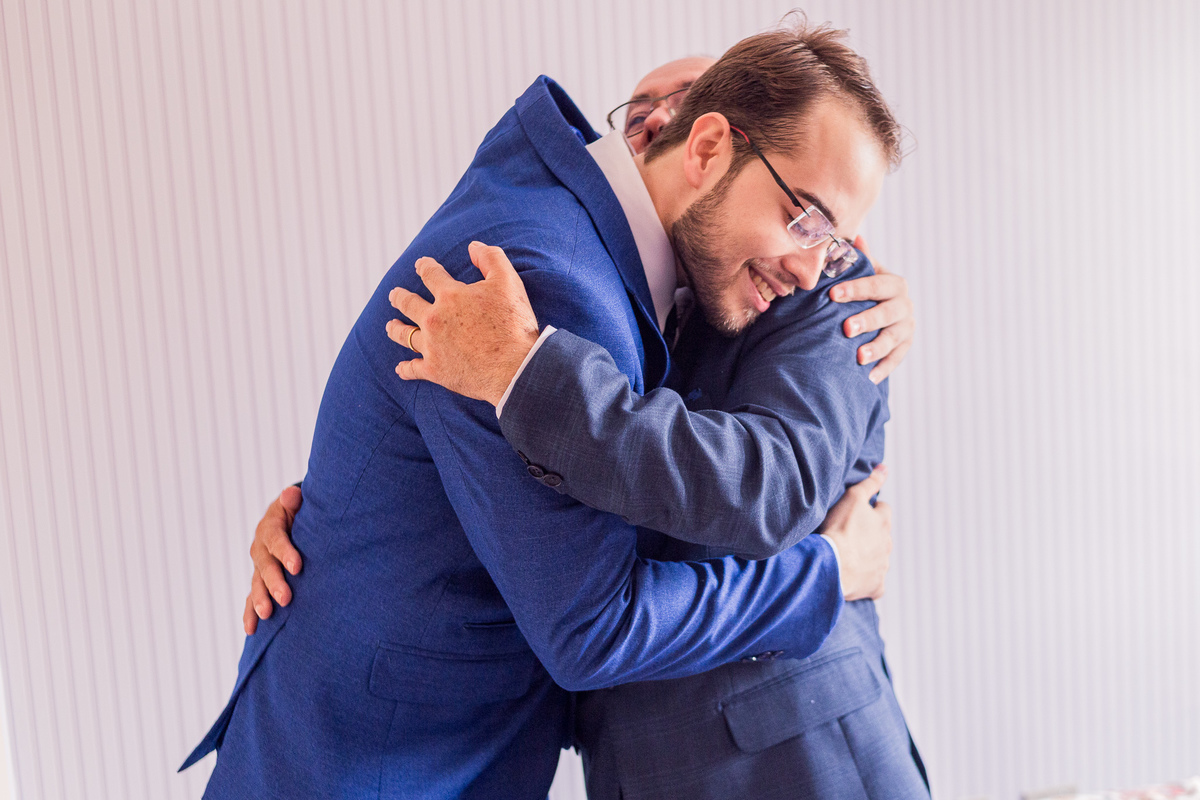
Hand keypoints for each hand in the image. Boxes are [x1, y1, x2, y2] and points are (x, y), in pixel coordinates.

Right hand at [242, 485, 303, 634]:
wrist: (291, 519)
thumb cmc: (301, 511)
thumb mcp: (298, 503)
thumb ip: (294, 501)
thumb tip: (292, 494)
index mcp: (270, 527)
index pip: (275, 539)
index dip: (285, 552)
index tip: (297, 567)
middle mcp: (260, 548)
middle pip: (265, 566)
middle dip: (274, 582)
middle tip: (286, 598)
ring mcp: (259, 566)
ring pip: (257, 583)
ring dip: (260, 599)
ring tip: (267, 614)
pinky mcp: (260, 580)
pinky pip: (252, 597)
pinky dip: (250, 612)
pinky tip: (251, 629)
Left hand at [386, 241, 540, 405]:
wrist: (515, 368)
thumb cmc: (514, 324)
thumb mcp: (509, 282)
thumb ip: (491, 258)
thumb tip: (473, 246)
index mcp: (450, 296)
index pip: (431, 275)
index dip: (425, 267)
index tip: (420, 264)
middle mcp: (435, 319)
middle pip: (409, 304)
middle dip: (400, 297)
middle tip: (394, 295)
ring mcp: (432, 346)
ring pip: (405, 335)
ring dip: (396, 330)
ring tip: (390, 327)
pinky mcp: (435, 371)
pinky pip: (414, 369)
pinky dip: (406, 369)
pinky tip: (401, 369)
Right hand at [820, 464, 891, 600]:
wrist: (832, 565)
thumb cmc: (839, 530)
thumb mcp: (853, 498)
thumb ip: (870, 483)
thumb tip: (884, 468)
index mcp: (883, 522)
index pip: (883, 510)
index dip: (870, 510)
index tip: (857, 513)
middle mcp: (887, 544)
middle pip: (882, 536)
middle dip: (870, 535)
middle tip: (850, 535)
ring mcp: (883, 566)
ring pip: (880, 559)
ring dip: (868, 557)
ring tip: (848, 556)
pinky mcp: (876, 586)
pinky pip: (876, 584)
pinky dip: (868, 581)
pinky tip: (855, 579)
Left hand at [829, 236, 914, 383]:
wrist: (877, 312)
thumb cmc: (862, 290)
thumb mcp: (860, 273)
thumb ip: (856, 259)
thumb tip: (855, 237)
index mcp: (893, 284)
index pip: (877, 284)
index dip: (856, 288)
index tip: (833, 295)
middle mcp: (904, 305)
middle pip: (888, 312)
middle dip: (867, 320)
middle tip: (846, 329)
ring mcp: (906, 327)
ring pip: (894, 338)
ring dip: (877, 348)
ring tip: (858, 357)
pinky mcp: (904, 347)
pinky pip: (897, 359)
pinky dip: (884, 368)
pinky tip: (869, 378)